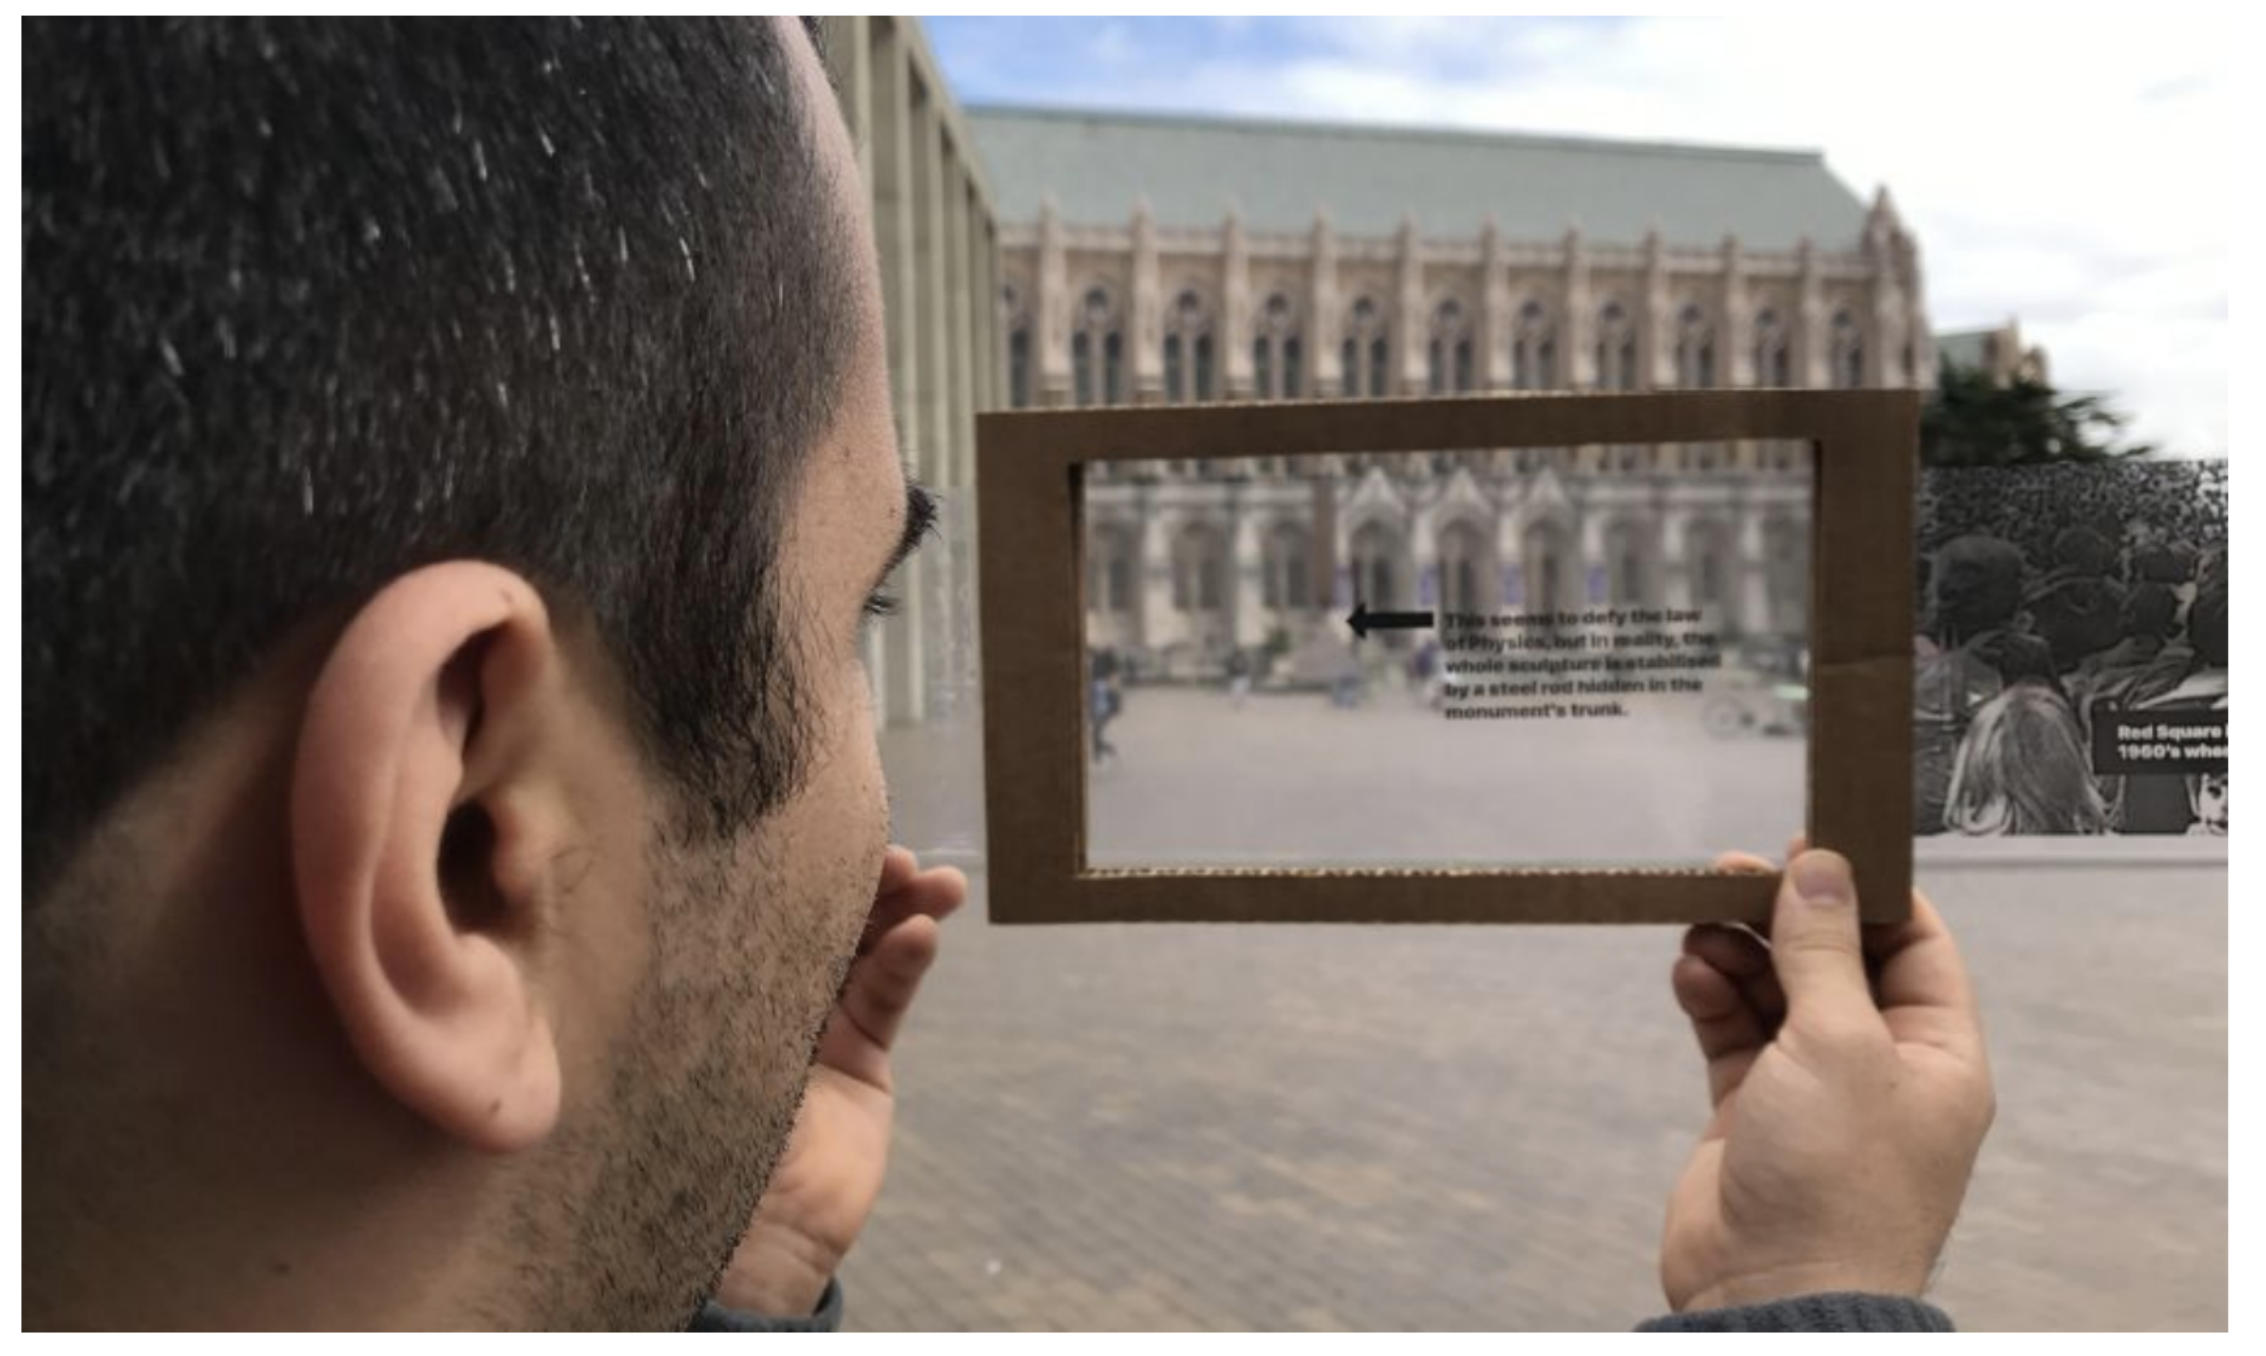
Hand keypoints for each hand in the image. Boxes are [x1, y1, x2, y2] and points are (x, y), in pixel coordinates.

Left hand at [713, 845, 965, 1315]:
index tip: (823, 830)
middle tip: (895, 853)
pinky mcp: (862, 1062)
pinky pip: (886, 997)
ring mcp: (816, 1027)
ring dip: (904, 908)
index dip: (792, 865)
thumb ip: (697, 968)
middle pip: (820, 917)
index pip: (754, 905)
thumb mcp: (680, 1038)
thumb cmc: (679, 1133)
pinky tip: (925, 931)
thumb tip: (675, 875)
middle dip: (863, 879)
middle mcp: (762, 993)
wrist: (738, 1237)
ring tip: (936, 880)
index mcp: (707, 980)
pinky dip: (907, 962)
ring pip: (866, 948)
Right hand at [1660, 843, 1994, 1311]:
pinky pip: (1732, 1031)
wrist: (1772, 1294)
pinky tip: (1689, 972)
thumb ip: (1824, 950)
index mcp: (1937, 1054)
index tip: (1812, 844)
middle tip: (1729, 873)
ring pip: (1774, 990)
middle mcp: (1880, 1067)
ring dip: (1736, 952)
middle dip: (1782, 915)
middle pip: (1833, 960)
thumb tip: (1821, 866)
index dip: (1863, 889)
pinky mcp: (1751, 1112)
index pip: (1913, 944)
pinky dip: (1710, 996)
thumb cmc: (1836, 1186)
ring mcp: (1813, 1090)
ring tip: (1698, 926)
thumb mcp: (1840, 1044)